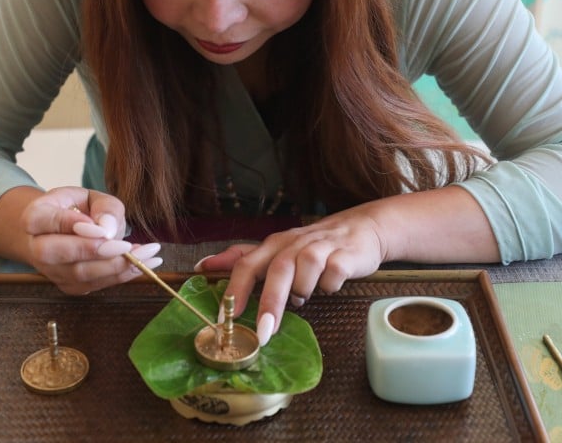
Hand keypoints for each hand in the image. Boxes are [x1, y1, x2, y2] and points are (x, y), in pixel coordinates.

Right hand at [21, 186, 162, 294]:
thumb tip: (107, 230)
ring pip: (79, 274)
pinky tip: (144, 264)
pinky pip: (94, 284)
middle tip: (127, 246)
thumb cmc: (75, 209)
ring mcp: (51, 271)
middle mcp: (36, 247)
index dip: (71, 224)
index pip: (46, 221)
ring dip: (116, 266)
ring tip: (149, 254)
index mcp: (35, 217)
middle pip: (59, 253)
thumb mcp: (91, 197)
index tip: (101, 228)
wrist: (59, 233)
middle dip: (95, 251)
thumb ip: (103, 208)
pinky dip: (121, 275)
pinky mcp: (68, 286)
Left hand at [197, 209, 386, 345]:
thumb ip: (242, 258)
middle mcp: (295, 243)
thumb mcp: (276, 249)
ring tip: (303, 297)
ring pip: (307, 268)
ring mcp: (321, 247)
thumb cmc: (312, 245)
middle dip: (270, 303)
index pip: (247, 264)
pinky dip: (330, 284)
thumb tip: (202, 266)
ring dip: (303, 289)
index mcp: (274, 244)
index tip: (225, 318)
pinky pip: (334, 273)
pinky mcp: (345, 255)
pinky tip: (330, 285)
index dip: (235, 290)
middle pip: (278, 270)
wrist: (359, 229)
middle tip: (264, 333)